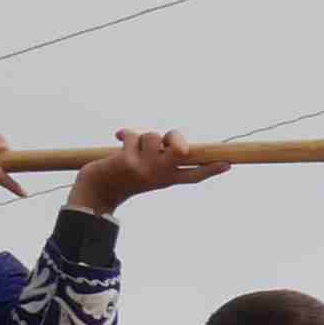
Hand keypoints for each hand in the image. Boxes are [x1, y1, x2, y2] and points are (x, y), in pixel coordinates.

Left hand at [68, 127, 224, 214]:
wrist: (96, 190)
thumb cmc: (123, 177)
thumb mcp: (147, 172)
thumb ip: (162, 158)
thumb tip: (177, 144)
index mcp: (167, 180)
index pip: (193, 175)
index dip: (211, 168)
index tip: (227, 163)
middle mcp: (158, 176)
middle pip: (180, 151)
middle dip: (176, 138)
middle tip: (170, 141)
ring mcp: (144, 169)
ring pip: (154, 137)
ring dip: (142, 136)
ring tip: (132, 146)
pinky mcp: (127, 162)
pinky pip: (133, 135)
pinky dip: (125, 134)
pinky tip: (118, 137)